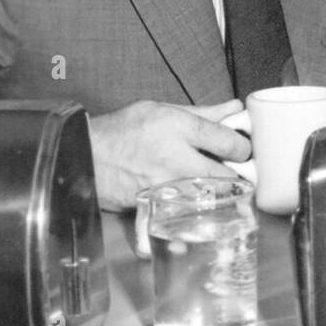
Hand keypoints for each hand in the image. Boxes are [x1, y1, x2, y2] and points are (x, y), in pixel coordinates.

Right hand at [87, 99, 251, 210]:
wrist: (83, 156)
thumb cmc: (122, 130)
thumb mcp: (161, 110)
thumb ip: (202, 111)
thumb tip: (234, 106)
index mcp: (179, 127)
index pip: (229, 140)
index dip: (242, 147)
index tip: (240, 150)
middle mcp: (175, 157)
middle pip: (226, 174)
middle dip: (237, 176)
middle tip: (235, 173)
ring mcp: (165, 185)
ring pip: (211, 198)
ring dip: (221, 196)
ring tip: (218, 189)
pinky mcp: (155, 206)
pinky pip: (184, 218)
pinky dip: (195, 219)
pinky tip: (198, 212)